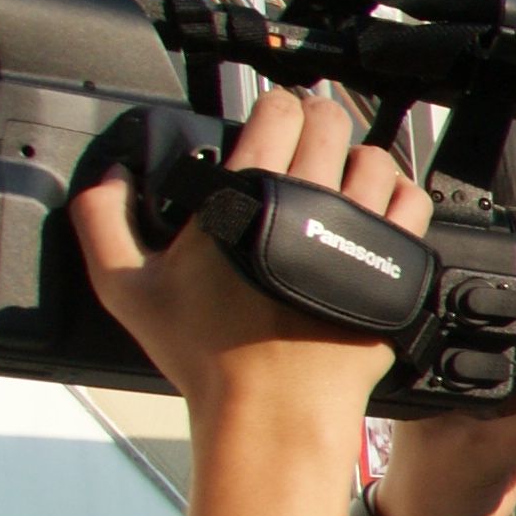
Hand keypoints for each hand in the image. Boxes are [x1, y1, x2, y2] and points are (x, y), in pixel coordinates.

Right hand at [69, 88, 412, 422]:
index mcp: (248, 194)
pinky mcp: (394, 262)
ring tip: (341, 176)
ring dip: (357, 157)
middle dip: (317, 119)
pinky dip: (398, 196)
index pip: (277, 110)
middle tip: (306, 137)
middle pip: (330, 121)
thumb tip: (105, 178)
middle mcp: (310, 201)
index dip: (275, 107)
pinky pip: (412, 202)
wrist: (273, 408)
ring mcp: (359, 230)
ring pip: (376, 157)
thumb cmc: (207, 355)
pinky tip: (378, 208)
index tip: (272, 119)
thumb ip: (102, 222)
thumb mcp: (126, 287)